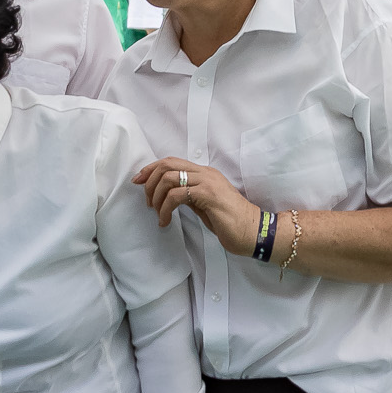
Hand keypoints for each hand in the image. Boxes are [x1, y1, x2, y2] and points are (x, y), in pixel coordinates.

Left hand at [136, 157, 260, 254]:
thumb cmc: (230, 222)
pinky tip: (165, 221)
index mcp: (205, 173)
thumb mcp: (205, 205)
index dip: (151, 168)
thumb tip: (170, 196)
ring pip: (169, 178)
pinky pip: (176, 195)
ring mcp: (208, 182)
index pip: (172, 161)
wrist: (252, 231)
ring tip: (158, 214)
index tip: (138, 181)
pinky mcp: (208, 194)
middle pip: (167, 164)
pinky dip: (165, 209)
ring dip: (156, 197)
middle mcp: (206, 173)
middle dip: (149, 181)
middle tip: (147, 201)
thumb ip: (190, 196)